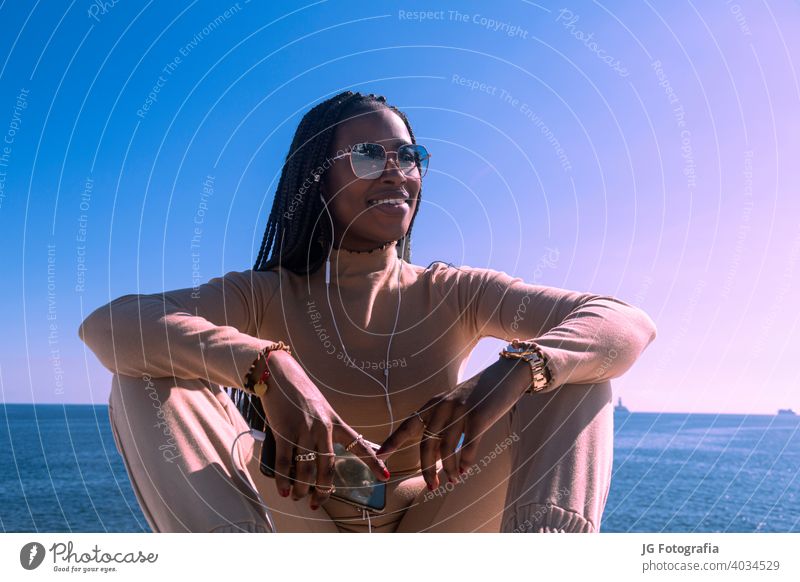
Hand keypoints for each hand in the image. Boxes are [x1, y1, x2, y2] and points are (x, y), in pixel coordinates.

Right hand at [258, 350, 389, 509]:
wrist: (279, 374)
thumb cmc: (299, 392)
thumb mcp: (321, 407)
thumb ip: (325, 429)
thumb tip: (318, 457)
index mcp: (335, 421)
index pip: (358, 444)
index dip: (373, 462)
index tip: (385, 477)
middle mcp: (322, 428)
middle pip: (328, 467)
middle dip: (324, 490)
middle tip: (319, 501)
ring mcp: (303, 431)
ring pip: (306, 470)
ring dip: (302, 489)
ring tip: (298, 497)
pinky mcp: (284, 432)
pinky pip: (285, 464)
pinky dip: (284, 480)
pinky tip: (284, 490)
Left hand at [376, 358, 528, 489]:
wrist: (505, 375)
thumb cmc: (479, 394)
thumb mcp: (455, 404)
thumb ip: (442, 424)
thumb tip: (434, 456)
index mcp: (434, 403)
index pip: (408, 424)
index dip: (393, 441)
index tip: (379, 456)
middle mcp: (444, 406)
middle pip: (427, 443)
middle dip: (426, 468)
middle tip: (431, 486)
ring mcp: (461, 411)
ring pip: (447, 449)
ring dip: (448, 469)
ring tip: (452, 480)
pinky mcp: (479, 418)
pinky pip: (467, 447)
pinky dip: (465, 463)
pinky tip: (465, 471)